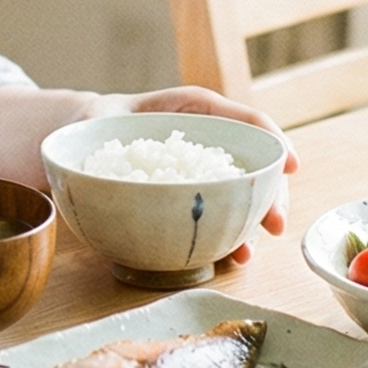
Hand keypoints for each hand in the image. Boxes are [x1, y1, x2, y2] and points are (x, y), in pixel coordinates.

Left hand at [89, 87, 301, 264]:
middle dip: (270, 194)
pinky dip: (229, 236)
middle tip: (275, 224)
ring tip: (247, 252)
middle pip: (252, 164)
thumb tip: (109, 155)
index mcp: (192, 111)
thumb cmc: (94, 126)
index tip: (290, 165)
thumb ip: (103, 131)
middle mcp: (205, 142)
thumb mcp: (96, 120)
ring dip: (252, 223)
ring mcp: (201, 174)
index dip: (272, 140)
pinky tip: (230, 256)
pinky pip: (219, 216)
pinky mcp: (191, 201)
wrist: (77, 146)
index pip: (243, 119)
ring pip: (241, 195)